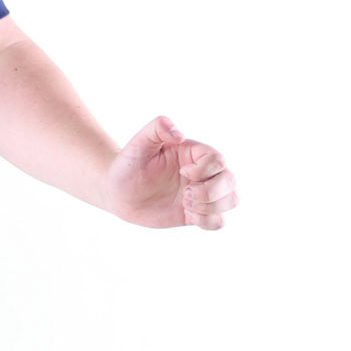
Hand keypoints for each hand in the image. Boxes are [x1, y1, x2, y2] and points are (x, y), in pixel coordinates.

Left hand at [103, 116, 237, 230]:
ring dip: (212, 206)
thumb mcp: (139, 144)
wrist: (118, 192)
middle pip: (230, 180)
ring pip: (231, 200)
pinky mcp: (195, 213)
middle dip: (210, 192)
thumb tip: (179, 134)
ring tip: (186, 204)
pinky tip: (187, 215)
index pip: (218, 160)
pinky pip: (218, 221)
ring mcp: (201, 193)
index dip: (205, 169)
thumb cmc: (129, 165)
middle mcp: (202, 173)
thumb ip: (158, 128)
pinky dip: (208, 221)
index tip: (181, 172)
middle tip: (185, 194)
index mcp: (193, 154)